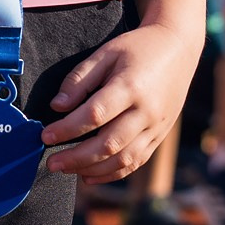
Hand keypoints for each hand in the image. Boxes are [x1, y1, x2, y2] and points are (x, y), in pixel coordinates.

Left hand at [40, 23, 197, 185]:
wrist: (178, 48)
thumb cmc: (138, 48)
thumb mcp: (106, 53)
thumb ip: (80, 79)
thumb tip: (57, 106)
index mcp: (131, 87)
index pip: (94, 115)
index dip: (67, 129)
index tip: (45, 136)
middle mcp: (146, 111)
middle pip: (108, 144)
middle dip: (76, 157)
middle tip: (51, 163)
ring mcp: (156, 127)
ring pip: (122, 159)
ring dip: (91, 169)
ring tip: (66, 169)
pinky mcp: (160, 136)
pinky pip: (136, 161)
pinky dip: (111, 173)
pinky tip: (89, 175)